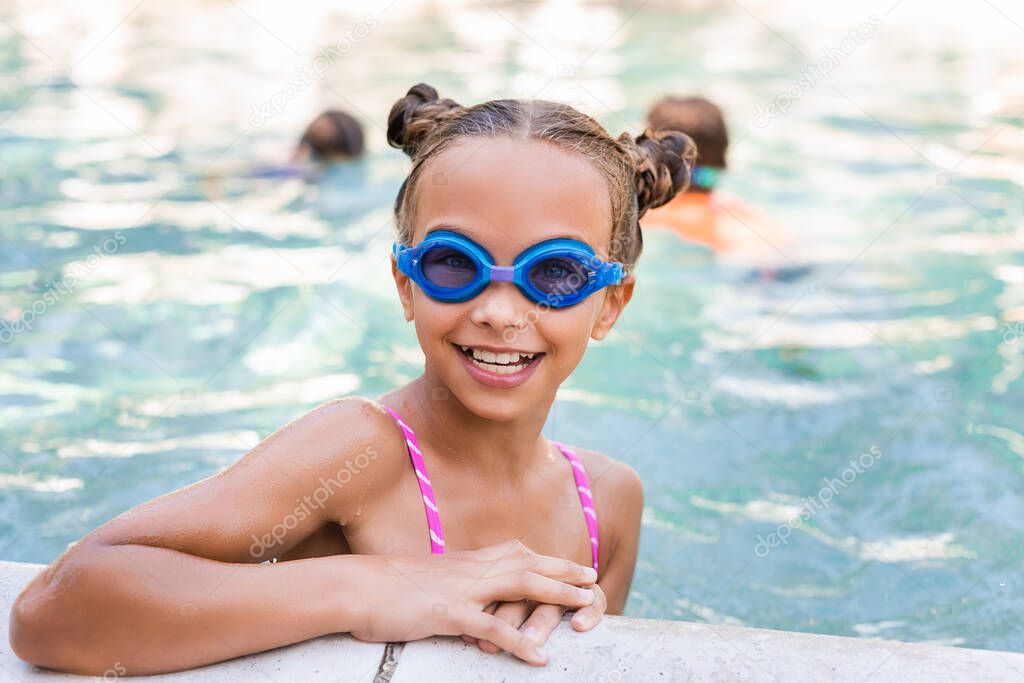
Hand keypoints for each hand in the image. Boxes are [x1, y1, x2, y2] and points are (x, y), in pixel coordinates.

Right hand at [348, 540, 597, 664]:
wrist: (355, 587)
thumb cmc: (383, 587)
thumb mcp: (425, 579)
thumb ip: (450, 582)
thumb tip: (463, 594)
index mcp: (464, 562)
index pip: (514, 553)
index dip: (545, 559)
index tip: (569, 564)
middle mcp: (470, 569)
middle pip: (527, 564)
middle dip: (563, 571)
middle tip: (592, 579)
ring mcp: (462, 590)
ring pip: (520, 586)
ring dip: (556, 595)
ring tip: (586, 605)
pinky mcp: (449, 614)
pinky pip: (492, 629)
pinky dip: (519, 643)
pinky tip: (540, 657)